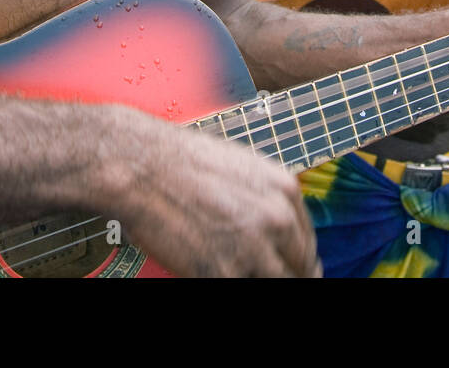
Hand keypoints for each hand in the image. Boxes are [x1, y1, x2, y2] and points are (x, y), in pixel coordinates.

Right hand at [115, 118, 320, 276]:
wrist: (142, 166)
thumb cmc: (179, 161)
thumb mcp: (240, 166)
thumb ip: (263, 196)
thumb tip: (270, 223)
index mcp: (284, 190)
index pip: (306, 240)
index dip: (299, 259)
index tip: (290, 267)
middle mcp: (277, 219)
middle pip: (302, 268)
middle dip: (289, 275)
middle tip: (273, 278)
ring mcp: (253, 249)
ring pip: (281, 282)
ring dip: (265, 281)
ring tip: (241, 274)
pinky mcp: (224, 273)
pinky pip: (244, 288)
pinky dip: (234, 283)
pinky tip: (220, 275)